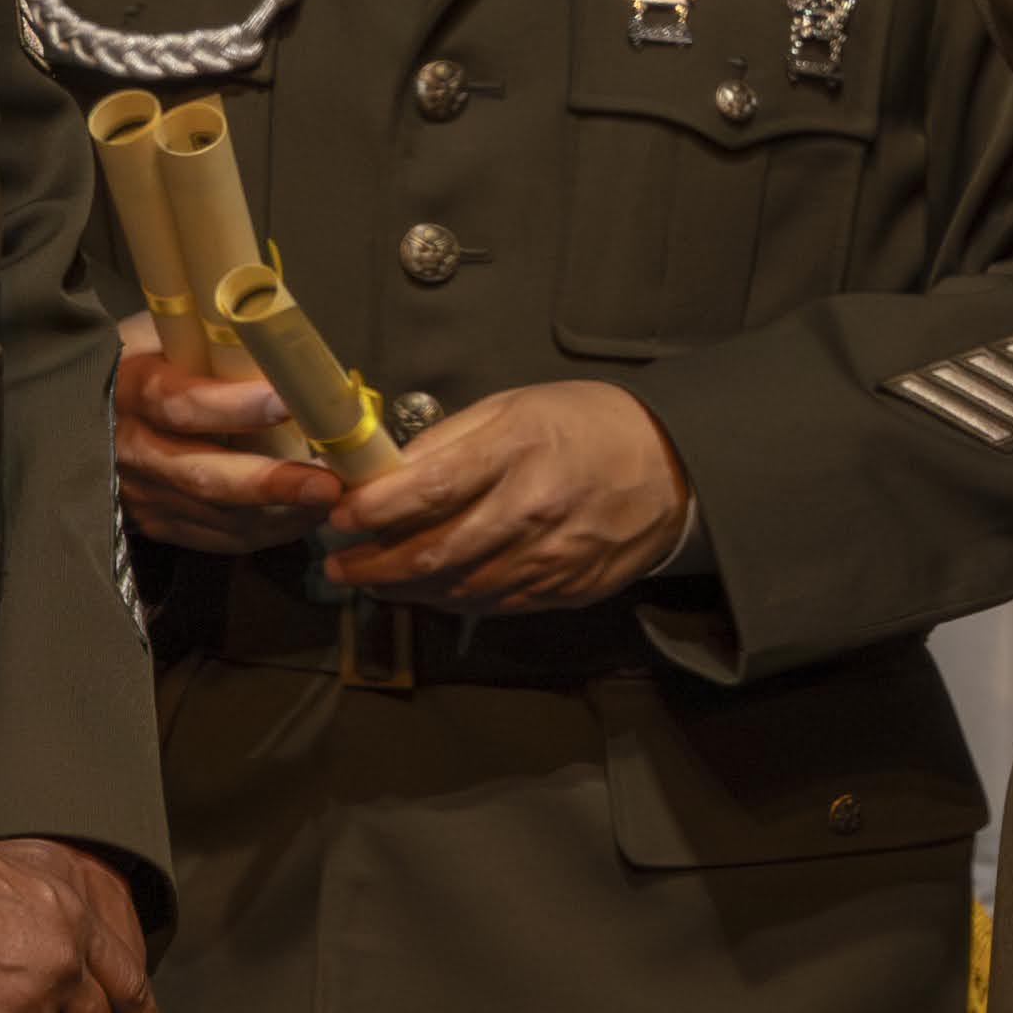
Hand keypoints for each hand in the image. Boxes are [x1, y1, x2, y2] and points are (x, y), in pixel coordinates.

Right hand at [113, 313, 337, 553]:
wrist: (98, 403)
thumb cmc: (157, 354)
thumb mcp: (174, 332)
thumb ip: (221, 343)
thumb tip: (296, 355)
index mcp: (132, 388)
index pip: (180, 402)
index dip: (233, 406)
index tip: (288, 403)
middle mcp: (130, 447)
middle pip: (201, 474)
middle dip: (269, 483)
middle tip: (328, 483)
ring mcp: (140, 491)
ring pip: (215, 513)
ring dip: (280, 513)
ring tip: (334, 499)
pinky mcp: (155, 520)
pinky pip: (215, 537)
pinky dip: (267, 531)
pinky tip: (307, 515)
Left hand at [323, 382, 692, 614]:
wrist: (675, 465)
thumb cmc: (587, 425)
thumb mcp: (516, 407)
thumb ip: (448, 442)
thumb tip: (383, 474)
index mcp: (519, 450)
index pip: (428, 489)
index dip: (372, 509)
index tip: (338, 514)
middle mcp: (534, 508)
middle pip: (433, 553)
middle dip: (372, 565)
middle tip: (339, 564)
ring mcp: (552, 556)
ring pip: (457, 589)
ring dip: (404, 590)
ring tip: (374, 580)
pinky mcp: (566, 588)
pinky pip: (492, 604)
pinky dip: (450, 600)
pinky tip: (430, 588)